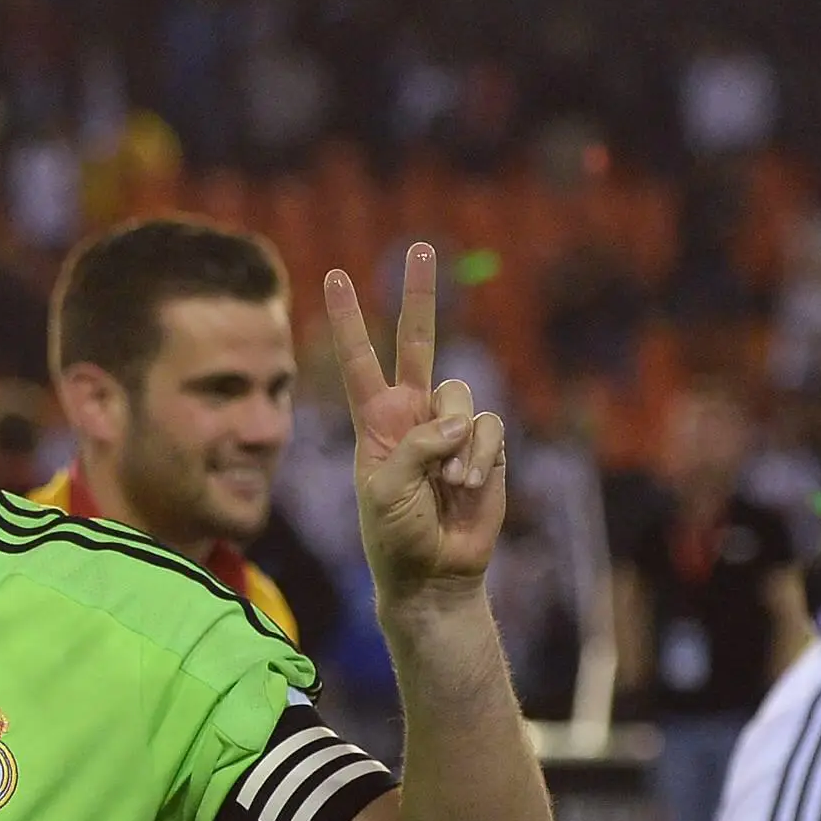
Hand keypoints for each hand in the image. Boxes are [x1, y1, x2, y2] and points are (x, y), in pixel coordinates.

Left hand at [323, 244, 507, 607]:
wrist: (434, 574)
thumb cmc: (395, 536)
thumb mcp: (385, 490)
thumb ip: (415, 446)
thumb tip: (457, 418)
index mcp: (376, 420)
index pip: (358, 359)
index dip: (346, 319)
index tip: (332, 275)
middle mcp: (413, 414)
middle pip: (418, 341)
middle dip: (420, 294)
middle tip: (420, 246)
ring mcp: (451, 427)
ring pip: (461, 394)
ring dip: (458, 442)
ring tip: (448, 482)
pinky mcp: (485, 445)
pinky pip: (489, 428)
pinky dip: (481, 458)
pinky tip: (469, 486)